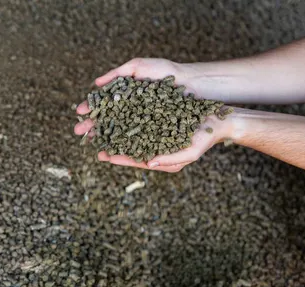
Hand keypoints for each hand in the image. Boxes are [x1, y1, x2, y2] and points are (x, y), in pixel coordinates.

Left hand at [74, 58, 232, 171]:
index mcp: (158, 156)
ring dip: (109, 122)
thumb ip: (170, 159)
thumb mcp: (190, 151)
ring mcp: (152, 128)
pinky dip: (122, 110)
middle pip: (124, 142)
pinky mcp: (154, 113)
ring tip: (92, 119)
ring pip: (125, 127)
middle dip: (106, 138)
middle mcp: (152, 142)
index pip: (133, 158)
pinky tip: (111, 104)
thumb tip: (149, 163)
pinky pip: (134, 113)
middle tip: (86, 136)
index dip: (117, 157)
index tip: (102, 155)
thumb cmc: (205, 138)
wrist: (218, 119)